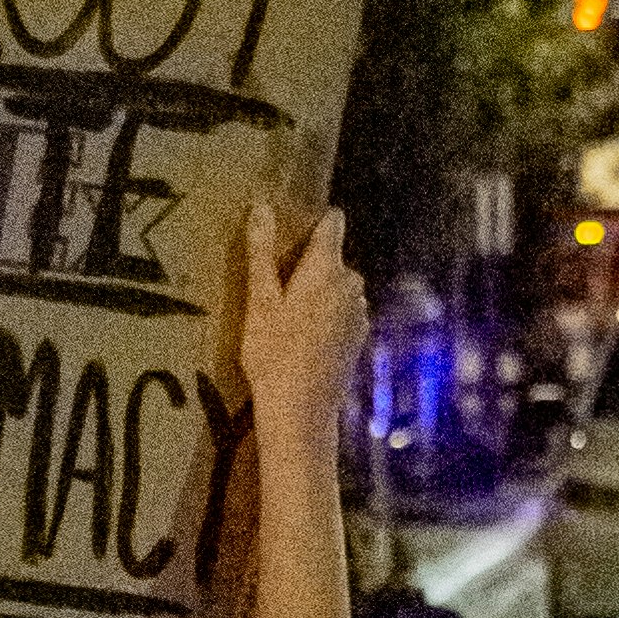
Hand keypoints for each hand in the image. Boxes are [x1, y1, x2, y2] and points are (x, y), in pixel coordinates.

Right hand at [237, 195, 365, 456]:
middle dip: (312, 263)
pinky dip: (328, 317)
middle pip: (334, 258)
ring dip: (321, 292)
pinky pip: (343, 313)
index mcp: (327, 268)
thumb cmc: (274, 354)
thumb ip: (262, 252)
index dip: (315, 221)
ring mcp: (359, 313)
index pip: (332, 223)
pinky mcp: (358, 339)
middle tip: (279, 285)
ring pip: (340, 288)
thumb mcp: (259, 301)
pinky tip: (305, 338)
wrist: (301, 412)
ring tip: (289, 315)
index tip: (294, 232)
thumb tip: (261, 205)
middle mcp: (351, 285)